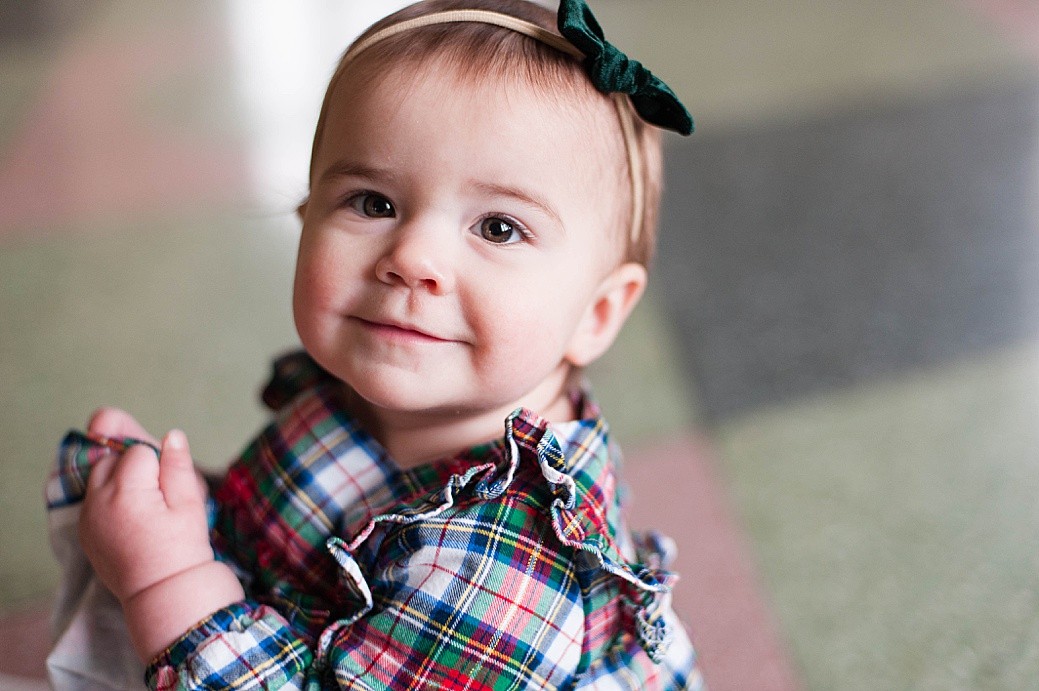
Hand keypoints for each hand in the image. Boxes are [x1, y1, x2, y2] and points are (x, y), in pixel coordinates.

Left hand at [79, 410, 213, 603]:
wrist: (163, 592)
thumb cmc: (183, 548)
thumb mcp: (190, 503)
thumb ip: (178, 465)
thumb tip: (171, 435)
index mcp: (126, 491)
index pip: (139, 452)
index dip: (160, 466)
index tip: (169, 491)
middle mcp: (98, 500)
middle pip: (112, 459)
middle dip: (134, 467)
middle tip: (157, 495)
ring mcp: (87, 516)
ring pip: (99, 476)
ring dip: (118, 480)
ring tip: (142, 504)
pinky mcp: (84, 530)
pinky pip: (92, 498)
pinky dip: (108, 498)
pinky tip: (130, 517)